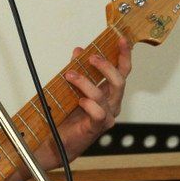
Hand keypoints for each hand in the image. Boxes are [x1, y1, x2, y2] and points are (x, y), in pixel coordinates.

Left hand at [37, 37, 131, 166]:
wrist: (56, 142)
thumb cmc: (66, 115)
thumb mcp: (71, 87)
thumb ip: (77, 69)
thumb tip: (79, 50)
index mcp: (109, 92)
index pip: (122, 70)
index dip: (124, 54)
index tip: (121, 38)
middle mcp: (112, 103)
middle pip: (119, 80)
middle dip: (106, 66)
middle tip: (91, 57)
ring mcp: (107, 116)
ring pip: (104, 95)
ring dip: (86, 82)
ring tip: (70, 75)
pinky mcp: (97, 127)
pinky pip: (99, 113)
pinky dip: (89, 104)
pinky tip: (79, 100)